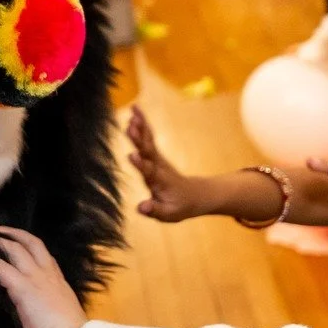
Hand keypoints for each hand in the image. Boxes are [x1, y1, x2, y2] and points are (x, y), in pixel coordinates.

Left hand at [0, 226, 85, 327]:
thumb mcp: (58, 319)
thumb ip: (47, 310)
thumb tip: (34, 317)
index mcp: (59, 284)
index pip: (45, 259)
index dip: (31, 249)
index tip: (19, 246)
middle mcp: (49, 276)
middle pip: (32, 243)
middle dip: (14, 234)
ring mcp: (36, 279)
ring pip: (16, 249)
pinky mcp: (23, 288)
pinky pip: (0, 267)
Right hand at [125, 107, 202, 221]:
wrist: (196, 195)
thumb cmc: (180, 207)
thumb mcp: (169, 214)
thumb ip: (155, 210)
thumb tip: (140, 207)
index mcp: (160, 182)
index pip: (150, 172)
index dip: (141, 164)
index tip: (132, 155)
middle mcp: (159, 167)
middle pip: (149, 152)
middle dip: (139, 140)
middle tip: (130, 128)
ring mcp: (158, 159)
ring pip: (149, 141)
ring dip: (141, 128)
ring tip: (132, 115)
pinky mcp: (155, 155)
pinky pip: (148, 138)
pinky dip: (143, 124)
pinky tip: (134, 112)